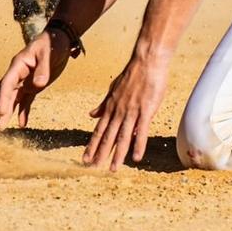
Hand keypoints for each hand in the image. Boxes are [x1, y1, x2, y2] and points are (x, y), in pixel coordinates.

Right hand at [0, 29, 70, 128]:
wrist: (60, 39)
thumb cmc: (52, 43)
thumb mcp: (48, 53)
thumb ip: (43, 69)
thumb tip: (38, 85)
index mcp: (18, 65)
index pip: (7, 83)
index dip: (3, 98)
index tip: (2, 113)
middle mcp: (18, 74)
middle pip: (4, 92)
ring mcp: (25, 80)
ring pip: (12, 98)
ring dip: (7, 111)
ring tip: (1, 127)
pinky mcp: (34, 86)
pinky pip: (26, 100)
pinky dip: (23, 112)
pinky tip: (22, 125)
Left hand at [84, 53, 170, 169]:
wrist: (146, 62)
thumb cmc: (132, 75)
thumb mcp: (113, 89)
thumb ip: (103, 104)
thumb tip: (91, 115)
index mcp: (111, 108)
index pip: (99, 130)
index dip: (92, 145)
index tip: (85, 158)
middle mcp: (118, 112)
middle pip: (108, 136)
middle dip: (100, 153)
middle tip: (92, 168)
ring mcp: (132, 112)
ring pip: (123, 137)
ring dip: (117, 154)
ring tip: (113, 169)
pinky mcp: (146, 111)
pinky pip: (142, 131)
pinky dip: (138, 145)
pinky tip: (136, 158)